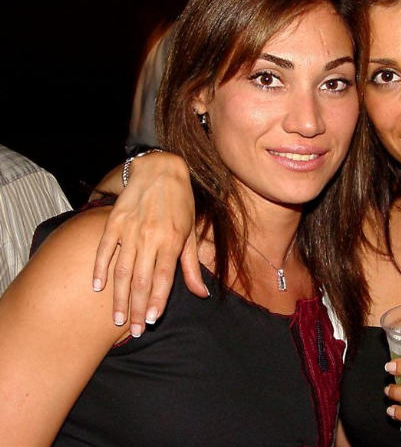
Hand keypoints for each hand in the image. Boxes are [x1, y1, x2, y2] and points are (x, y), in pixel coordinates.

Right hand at [92, 152, 206, 336]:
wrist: (160, 170)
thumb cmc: (180, 203)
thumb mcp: (190, 233)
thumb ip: (191, 266)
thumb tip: (201, 294)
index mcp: (172, 241)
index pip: (163, 279)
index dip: (157, 302)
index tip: (151, 321)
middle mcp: (150, 238)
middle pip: (142, 281)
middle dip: (138, 308)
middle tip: (135, 330)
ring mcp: (130, 230)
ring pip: (123, 271)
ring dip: (120, 297)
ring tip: (118, 319)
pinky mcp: (114, 222)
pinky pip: (104, 250)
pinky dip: (99, 269)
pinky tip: (97, 287)